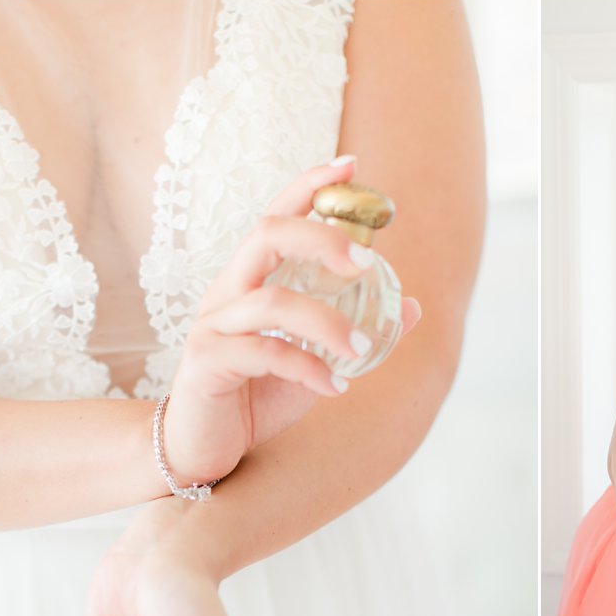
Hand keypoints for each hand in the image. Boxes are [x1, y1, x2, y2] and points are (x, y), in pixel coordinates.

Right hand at [163, 156, 421, 488]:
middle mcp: (227, 292)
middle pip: (266, 236)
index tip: (352, 165)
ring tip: (362, 351)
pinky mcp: (206, 363)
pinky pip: (263, 353)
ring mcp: (212, 325)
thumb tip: (410, 306)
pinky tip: (334, 387)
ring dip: (326, 322)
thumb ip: (354, 331)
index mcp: (249, 282)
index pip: (276, 217)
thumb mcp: (313, 361)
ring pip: (272, 301)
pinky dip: (307, 368)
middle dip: (320, 239)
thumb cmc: (255, 399)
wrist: (205, 451)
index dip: (309, 187)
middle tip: (367, 261)